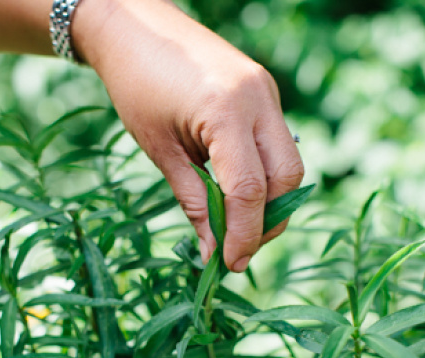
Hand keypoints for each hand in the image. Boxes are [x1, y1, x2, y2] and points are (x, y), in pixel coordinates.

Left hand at [74, 0, 304, 271]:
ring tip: (235, 224)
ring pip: (289, 162)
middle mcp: (258, 99)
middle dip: (268, 221)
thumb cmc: (136, 86)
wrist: (135, 26)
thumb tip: (212, 252)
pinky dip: (263, 174)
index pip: (250, 189)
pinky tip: (236, 190)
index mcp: (226, 112)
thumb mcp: (160, 150)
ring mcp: (266, 92)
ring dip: (269, 200)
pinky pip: (276, 143)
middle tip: (238, 249)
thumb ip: (193, 201)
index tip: (231, 265)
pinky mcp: (264, 91)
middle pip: (287, 178)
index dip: (244, 235)